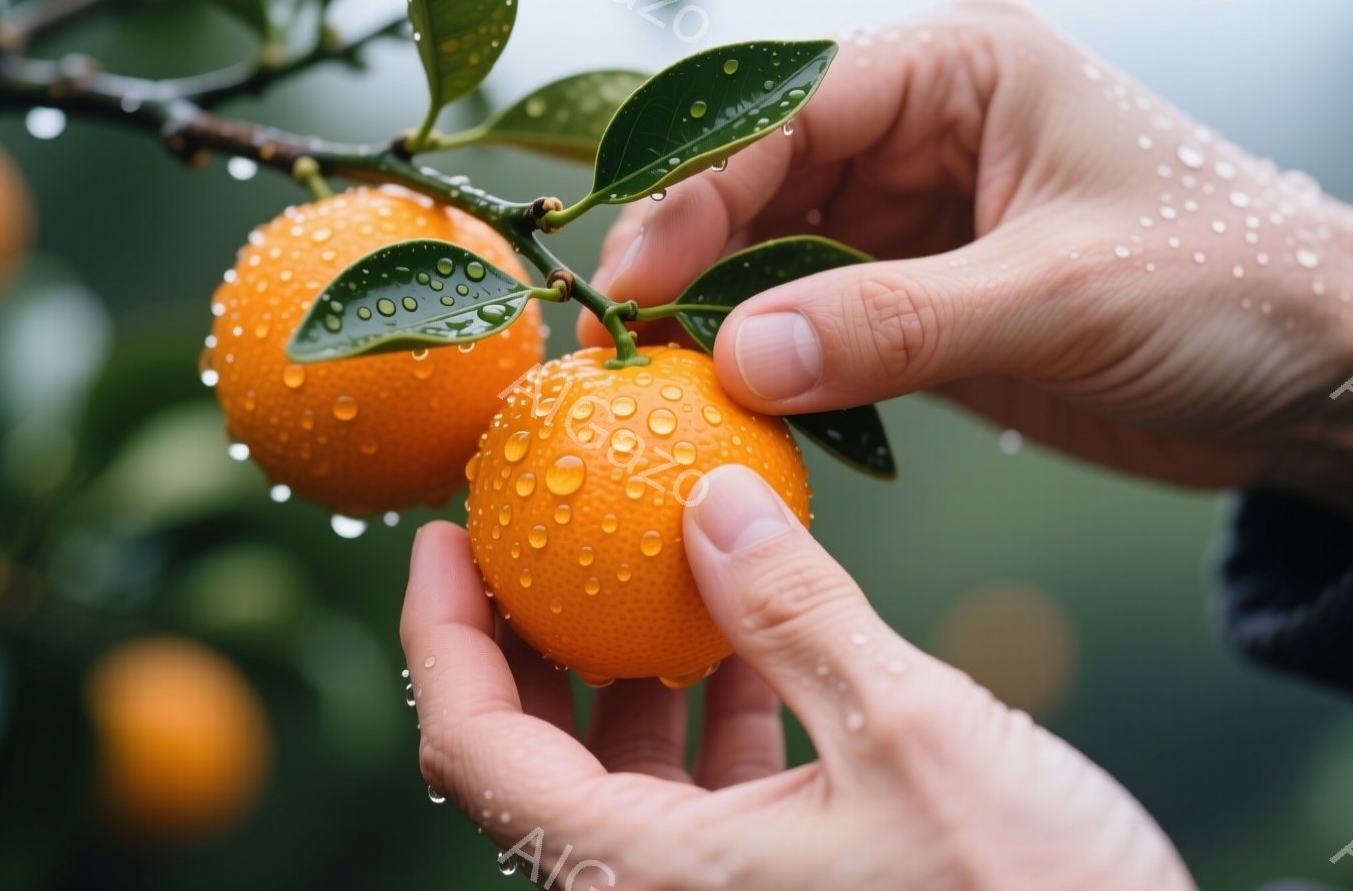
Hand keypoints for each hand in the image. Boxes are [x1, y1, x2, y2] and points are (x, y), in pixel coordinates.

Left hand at [400, 465, 1194, 890]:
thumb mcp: (914, 736)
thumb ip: (798, 614)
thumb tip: (707, 500)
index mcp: (649, 879)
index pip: (471, 751)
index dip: (438, 633)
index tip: (444, 532)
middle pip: (529, 762)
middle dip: (521, 637)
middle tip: (534, 524)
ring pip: (617, 781)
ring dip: (620, 666)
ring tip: (643, 556)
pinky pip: (701, 801)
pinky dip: (708, 714)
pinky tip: (752, 635)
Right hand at [582, 0, 1352, 522]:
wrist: (1324, 376)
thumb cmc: (1231, 287)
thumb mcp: (1059, 295)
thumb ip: (894, 324)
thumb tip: (738, 358)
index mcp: (961, 70)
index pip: (787, 108)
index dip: (696, 190)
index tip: (635, 280)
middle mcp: (925, 131)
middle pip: (760, 178)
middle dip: (688, 255)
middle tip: (619, 340)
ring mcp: (917, 221)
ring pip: (775, 255)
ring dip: (719, 315)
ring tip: (655, 379)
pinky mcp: (924, 303)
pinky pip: (816, 322)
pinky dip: (772, 361)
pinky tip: (729, 401)